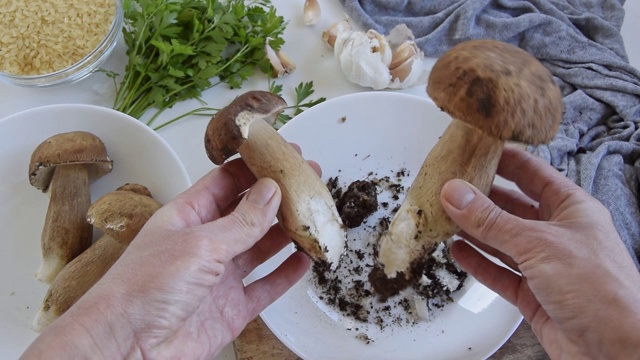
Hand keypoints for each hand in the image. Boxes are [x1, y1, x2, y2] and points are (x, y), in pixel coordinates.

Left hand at [23, 157, 310, 358]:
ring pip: (261, 247)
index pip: (227, 181)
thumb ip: (240, 221)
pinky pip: (266, 286)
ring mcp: (219, 275)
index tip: (284, 154)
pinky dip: (287, 273)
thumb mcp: (198, 244)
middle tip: (308, 181)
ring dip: (287, 232)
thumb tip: (270, 192)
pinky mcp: (230, 307)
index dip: (257, 166)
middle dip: (279, 196)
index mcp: (188, 216)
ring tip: (313, 215)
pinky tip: (304, 260)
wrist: (128, 347)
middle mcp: (205, 242)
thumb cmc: (142, 289)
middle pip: (249, 212)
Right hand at [440, 145, 639, 358]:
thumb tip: (456, 193)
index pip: (533, 173)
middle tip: (449, 186)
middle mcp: (558, 234)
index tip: (475, 148)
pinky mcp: (533, 294)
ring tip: (445, 215)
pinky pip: (499, 271)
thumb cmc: (603, 291)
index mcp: (572, 209)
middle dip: (481, 196)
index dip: (504, 159)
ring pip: (501, 240)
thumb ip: (492, 220)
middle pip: (512, 207)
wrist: (617, 352)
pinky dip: (477, 261)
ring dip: (473, 229)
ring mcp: (545, 265)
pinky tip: (458, 250)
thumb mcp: (539, 244)